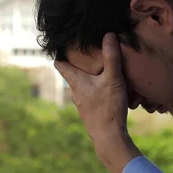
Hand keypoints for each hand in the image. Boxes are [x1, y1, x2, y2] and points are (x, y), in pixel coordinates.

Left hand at [54, 32, 141, 172]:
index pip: (60, 64)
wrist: (108, 138)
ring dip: (89, 78)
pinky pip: (90, 96)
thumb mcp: (112, 79)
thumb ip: (111, 57)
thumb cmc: (108, 107)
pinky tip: (108, 90)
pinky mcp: (90, 113)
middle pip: (72, 74)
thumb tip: (108, 34)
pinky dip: (96, 90)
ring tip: (100, 69)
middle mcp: (75, 92)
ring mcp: (82, 104)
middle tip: (88, 52)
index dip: (61, 53)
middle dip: (78, 64)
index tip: (65, 44)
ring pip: (82, 86)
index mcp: (76, 81)